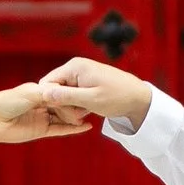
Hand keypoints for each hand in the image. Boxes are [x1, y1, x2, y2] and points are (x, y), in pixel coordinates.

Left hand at [0, 82, 96, 146]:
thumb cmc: (6, 102)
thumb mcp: (30, 93)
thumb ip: (49, 94)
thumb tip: (66, 96)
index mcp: (37, 91)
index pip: (59, 91)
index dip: (71, 91)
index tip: (85, 88)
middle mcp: (41, 104)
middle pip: (63, 104)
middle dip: (76, 103)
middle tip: (91, 103)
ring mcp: (42, 118)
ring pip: (63, 117)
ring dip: (76, 116)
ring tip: (92, 113)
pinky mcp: (41, 131)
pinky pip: (60, 129)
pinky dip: (73, 129)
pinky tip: (86, 126)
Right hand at [36, 53, 152, 127]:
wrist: (139, 99)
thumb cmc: (118, 97)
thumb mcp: (91, 100)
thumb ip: (66, 96)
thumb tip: (43, 93)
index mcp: (74, 67)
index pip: (47, 84)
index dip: (51, 101)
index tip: (66, 112)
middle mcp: (74, 67)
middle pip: (53, 90)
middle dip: (62, 106)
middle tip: (78, 117)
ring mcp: (79, 75)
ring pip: (62, 95)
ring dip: (70, 108)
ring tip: (85, 114)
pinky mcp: (84, 84)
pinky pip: (71, 96)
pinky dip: (76, 106)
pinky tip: (87, 112)